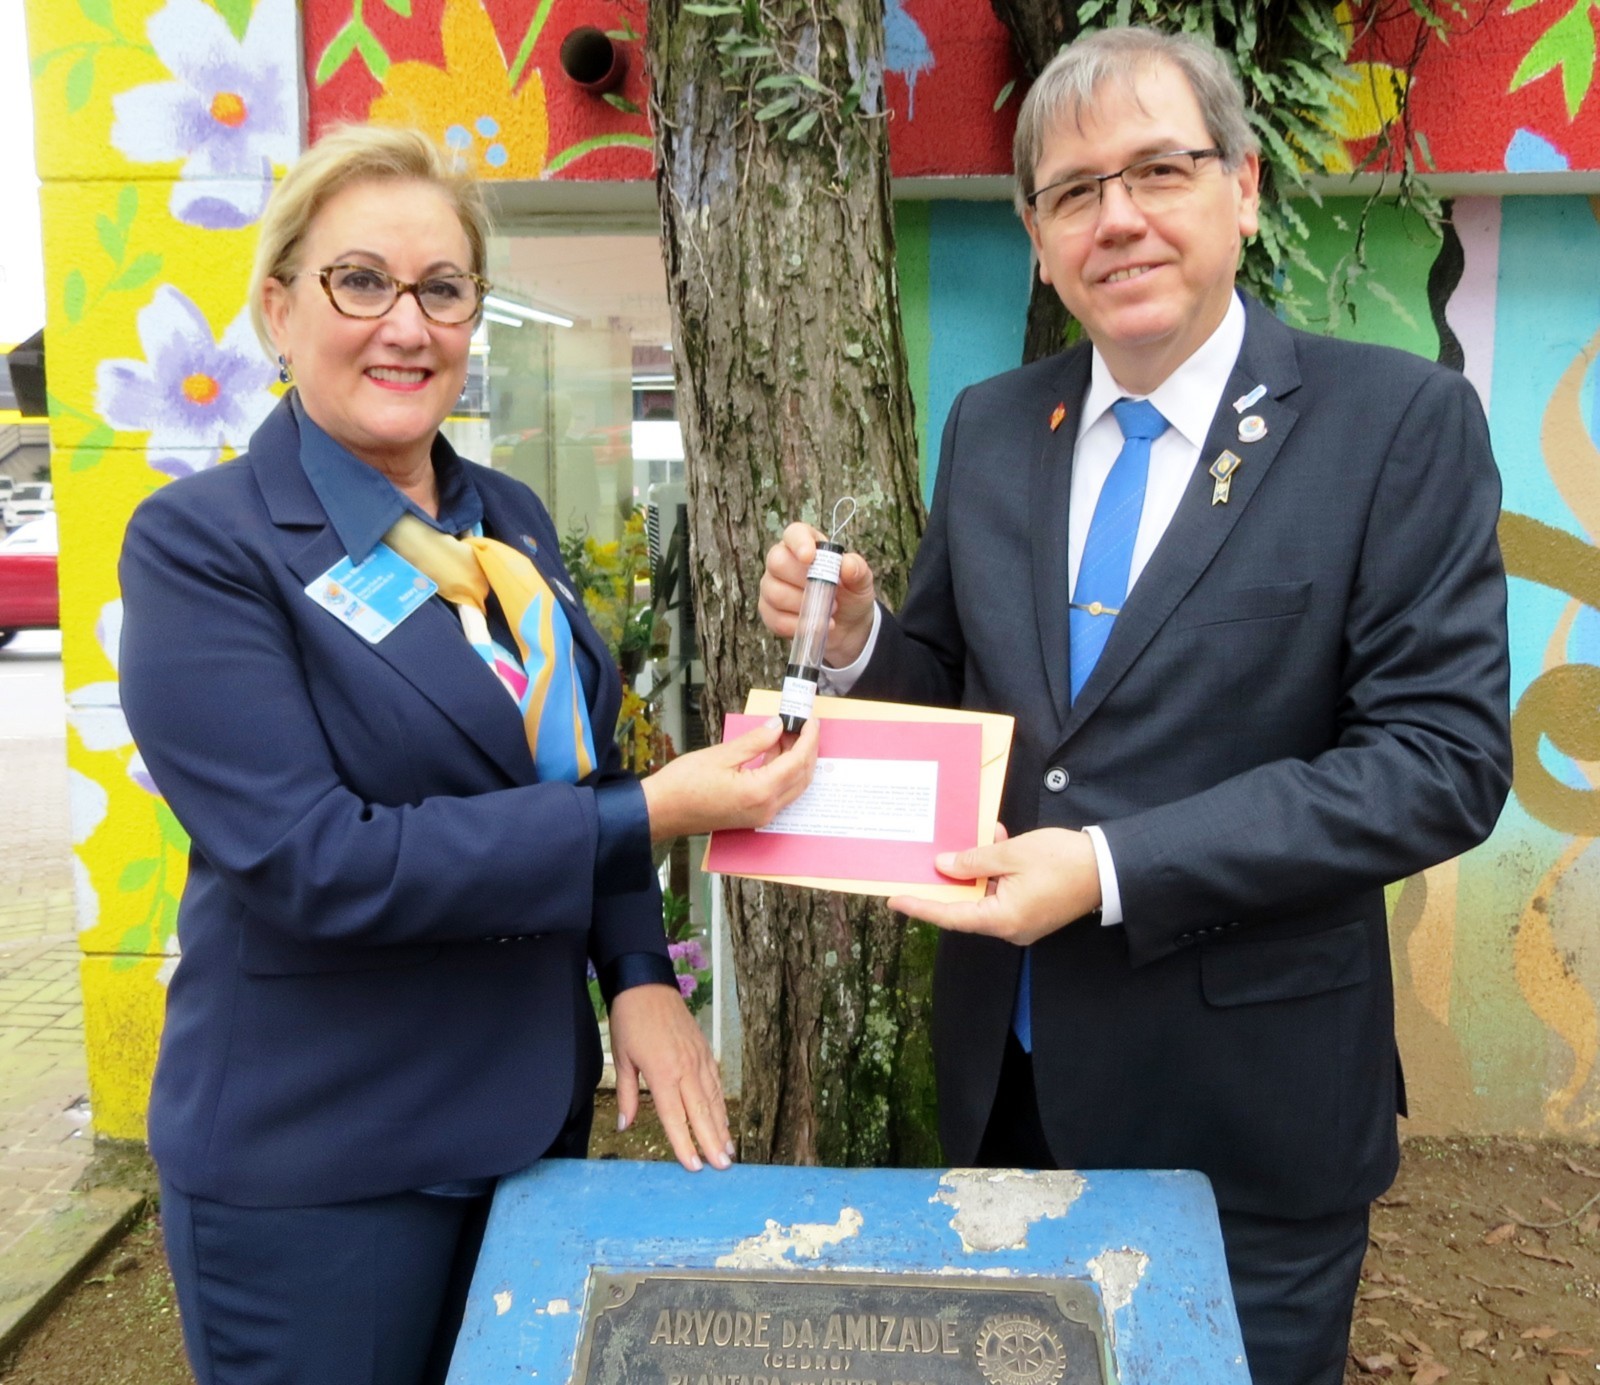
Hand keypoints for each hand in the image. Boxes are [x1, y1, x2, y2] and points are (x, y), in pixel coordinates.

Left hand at [608, 983, 731, 1171]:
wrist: (647, 984)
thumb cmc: (629, 1021)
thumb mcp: (622, 1058)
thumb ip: (626, 1095)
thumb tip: (625, 1126)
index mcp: (662, 1072)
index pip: (674, 1116)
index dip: (684, 1143)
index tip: (693, 1166)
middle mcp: (685, 1067)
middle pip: (701, 1112)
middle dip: (711, 1141)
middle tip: (723, 1167)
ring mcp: (699, 1058)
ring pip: (713, 1099)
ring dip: (722, 1127)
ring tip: (729, 1151)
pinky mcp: (705, 1050)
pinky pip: (716, 1083)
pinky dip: (721, 1104)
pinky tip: (724, 1120)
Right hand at [641, 716, 818, 842]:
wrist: (661, 811)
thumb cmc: (683, 785)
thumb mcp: (721, 755)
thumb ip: (755, 741)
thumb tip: (778, 726)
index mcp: (760, 792)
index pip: (798, 762)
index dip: (808, 738)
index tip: (811, 719)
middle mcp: (766, 808)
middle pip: (802, 776)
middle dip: (808, 749)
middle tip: (804, 724)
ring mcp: (760, 815)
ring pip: (793, 786)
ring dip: (795, 760)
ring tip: (786, 733)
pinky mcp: (752, 816)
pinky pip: (779, 793)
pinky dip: (782, 772)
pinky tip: (772, 752)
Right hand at [758, 523, 877, 667]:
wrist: (848, 625)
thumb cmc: (850, 594)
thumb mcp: (861, 581)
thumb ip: (857, 569)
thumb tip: (847, 565)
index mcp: (806, 545)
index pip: (794, 533)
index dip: (799, 543)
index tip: (810, 557)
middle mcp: (782, 562)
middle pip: (777, 562)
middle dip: (803, 581)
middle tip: (829, 595)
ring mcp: (772, 586)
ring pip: (775, 593)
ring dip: (804, 606)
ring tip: (827, 611)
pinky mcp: (769, 612)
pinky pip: (775, 618)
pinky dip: (798, 625)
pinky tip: (815, 625)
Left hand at [888, 827, 1101, 945]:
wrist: (1111, 868)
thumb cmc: (1063, 861)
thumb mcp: (1012, 854)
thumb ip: (974, 860)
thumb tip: (944, 866)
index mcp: (1003, 919)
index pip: (951, 917)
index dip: (922, 907)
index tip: (896, 901)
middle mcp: (1010, 927)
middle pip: (967, 906)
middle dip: (953, 878)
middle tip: (928, 859)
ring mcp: (1023, 921)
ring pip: (986, 895)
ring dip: (979, 867)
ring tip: (981, 837)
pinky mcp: (1033, 911)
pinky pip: (1004, 892)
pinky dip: (997, 870)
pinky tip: (997, 841)